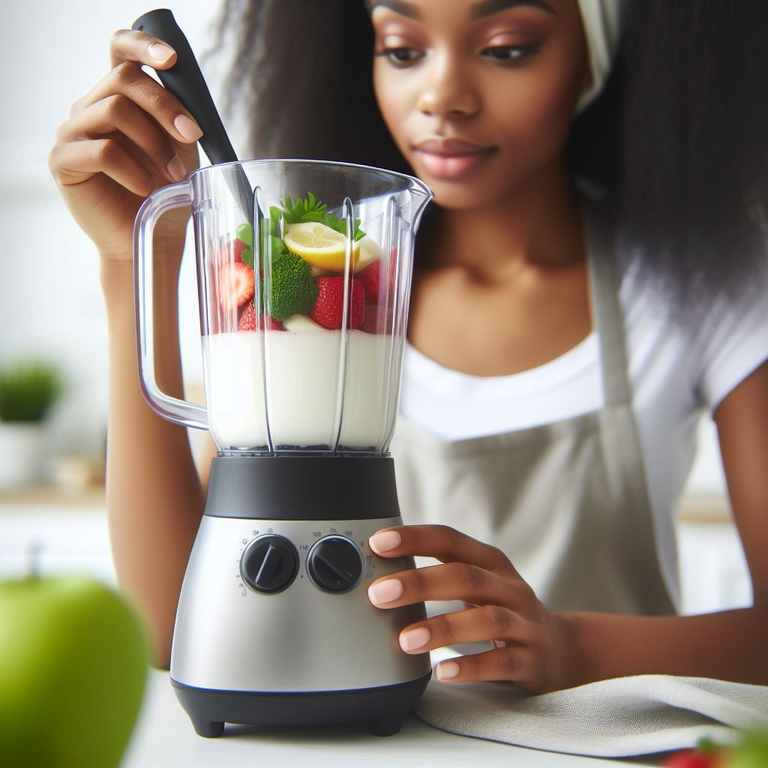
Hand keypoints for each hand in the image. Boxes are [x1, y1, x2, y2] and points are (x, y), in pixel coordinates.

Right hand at [48, 29, 201, 261]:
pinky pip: (102, 150)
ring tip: (172, 175)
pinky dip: (133, 170)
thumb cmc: (166, 192)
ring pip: (114, 109)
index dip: (143, 44)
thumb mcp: (181, 148)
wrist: (151, 237)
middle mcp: (91, 106)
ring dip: (154, 142)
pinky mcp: (63, 161)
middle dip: (165, 106)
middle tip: (192, 135)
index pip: (120, 50)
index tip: (172, 58)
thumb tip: (187, 91)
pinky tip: (145, 188)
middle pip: (124, 79)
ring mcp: (72, 131)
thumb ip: (179, 116)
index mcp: (119, 97)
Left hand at [367, 524, 574, 693]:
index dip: (415, 538)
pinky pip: (501, 662)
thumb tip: (379, 574)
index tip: (379, 542)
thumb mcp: (477, 585)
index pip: (450, 541)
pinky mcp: (531, 660)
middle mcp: (509, 588)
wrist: (560, 648)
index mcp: (491, 563)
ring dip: (442, 628)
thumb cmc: (502, 611)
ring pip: (485, 620)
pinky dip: (471, 666)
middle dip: (420, 583)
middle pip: (465, 577)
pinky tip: (442, 671)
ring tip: (406, 640)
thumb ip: (438, 576)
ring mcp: (524, 623)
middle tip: (380, 593)